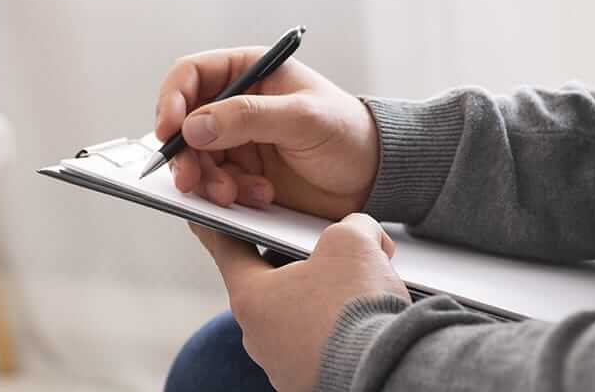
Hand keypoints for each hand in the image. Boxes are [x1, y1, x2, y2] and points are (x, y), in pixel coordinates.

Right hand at [155, 48, 378, 219]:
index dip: (172, 100)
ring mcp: (235, 140)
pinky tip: (258, 197)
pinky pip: (214, 183)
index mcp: (247, 73)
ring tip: (234, 195)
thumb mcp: (302, 118)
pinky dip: (228, 195)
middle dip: (185, 154)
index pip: (190, 75)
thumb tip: (192, 126)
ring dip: (207, 180)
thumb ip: (247, 117)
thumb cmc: (349, 134)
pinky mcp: (241, 173)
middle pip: (184, 123)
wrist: (375, 180)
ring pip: (195, 158)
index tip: (169, 131)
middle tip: (191, 181)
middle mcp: (234, 104)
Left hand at [192, 214, 409, 391]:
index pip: (226, 250)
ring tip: (354, 288)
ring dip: (317, 301)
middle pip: (267, 286)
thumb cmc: (357, 307)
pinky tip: (362, 322)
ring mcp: (282, 366)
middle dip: (293, 265)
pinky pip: (316, 348)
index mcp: (250, 296)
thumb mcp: (352, 242)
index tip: (205, 219)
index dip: (222, 227)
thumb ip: (350, 226)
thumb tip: (363, 233)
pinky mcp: (308, 385)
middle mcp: (257, 336)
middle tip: (321, 250)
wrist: (389, 373)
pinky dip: (333, 332)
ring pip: (293, 320)